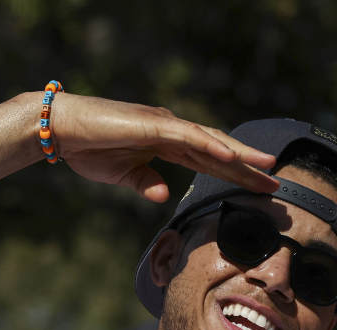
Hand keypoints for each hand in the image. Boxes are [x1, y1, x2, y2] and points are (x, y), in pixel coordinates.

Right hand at [50, 94, 278, 201]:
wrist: (59, 130)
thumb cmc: (88, 149)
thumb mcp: (124, 175)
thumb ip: (147, 183)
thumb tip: (166, 196)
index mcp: (167, 144)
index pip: (210, 162)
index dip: (236, 175)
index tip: (261, 188)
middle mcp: (171, 130)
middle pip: (218, 151)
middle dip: (249, 168)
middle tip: (276, 183)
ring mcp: (164, 125)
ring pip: (211, 141)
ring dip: (241, 155)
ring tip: (267, 166)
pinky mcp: (152, 125)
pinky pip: (188, 137)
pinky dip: (211, 146)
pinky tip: (231, 156)